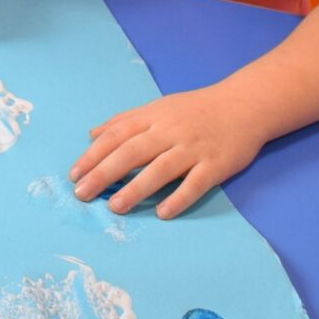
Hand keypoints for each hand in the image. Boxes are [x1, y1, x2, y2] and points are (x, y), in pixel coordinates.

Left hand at [68, 85, 268, 218]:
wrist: (244, 105)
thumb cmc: (195, 109)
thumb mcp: (157, 107)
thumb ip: (125, 121)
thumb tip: (92, 134)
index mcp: (152, 118)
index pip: (116, 136)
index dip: (93, 155)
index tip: (74, 174)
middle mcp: (169, 132)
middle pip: (131, 152)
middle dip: (104, 173)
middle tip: (82, 193)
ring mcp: (193, 148)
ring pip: (160, 169)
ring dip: (136, 189)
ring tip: (115, 207)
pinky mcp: (216, 165)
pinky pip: (196, 184)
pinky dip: (179, 198)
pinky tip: (163, 213)